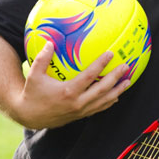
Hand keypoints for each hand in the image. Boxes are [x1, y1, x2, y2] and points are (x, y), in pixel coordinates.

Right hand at [13, 42, 130, 128]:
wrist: (30, 116)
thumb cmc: (32, 93)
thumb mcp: (34, 76)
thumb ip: (42, 59)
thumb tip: (50, 42)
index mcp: (68, 92)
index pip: (89, 76)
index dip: (101, 64)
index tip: (110, 54)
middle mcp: (77, 102)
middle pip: (102, 89)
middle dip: (116, 77)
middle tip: (126, 66)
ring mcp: (81, 110)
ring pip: (104, 101)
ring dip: (118, 90)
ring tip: (128, 81)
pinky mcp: (81, 115)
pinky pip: (99, 108)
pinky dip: (109, 101)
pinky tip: (117, 95)